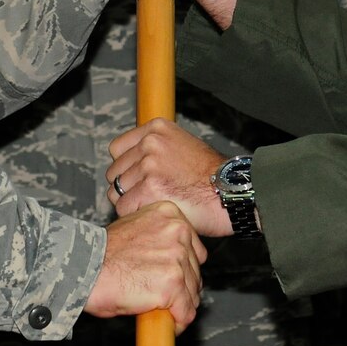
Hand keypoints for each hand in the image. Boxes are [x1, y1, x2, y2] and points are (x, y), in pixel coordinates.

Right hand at [84, 201, 207, 330]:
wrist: (82, 269)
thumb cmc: (100, 254)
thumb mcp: (134, 230)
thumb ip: (157, 239)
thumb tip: (169, 261)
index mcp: (169, 213)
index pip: (193, 248)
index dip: (183, 268)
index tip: (170, 280)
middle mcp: (178, 231)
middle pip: (195, 271)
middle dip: (181, 288)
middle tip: (161, 297)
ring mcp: (177, 258)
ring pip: (192, 293)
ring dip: (178, 306)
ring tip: (158, 310)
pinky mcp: (172, 284)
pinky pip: (186, 313)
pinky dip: (176, 323)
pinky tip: (163, 323)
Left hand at [107, 118, 230, 236]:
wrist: (232, 192)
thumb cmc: (212, 177)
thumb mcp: (184, 146)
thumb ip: (157, 150)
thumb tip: (133, 163)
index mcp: (156, 129)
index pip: (117, 149)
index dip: (126, 168)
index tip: (138, 180)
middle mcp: (150, 143)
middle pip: (114, 172)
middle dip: (127, 187)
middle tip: (147, 198)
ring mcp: (148, 166)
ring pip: (116, 192)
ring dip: (131, 203)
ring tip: (153, 207)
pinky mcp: (149, 189)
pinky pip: (124, 208)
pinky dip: (136, 216)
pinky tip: (154, 215)